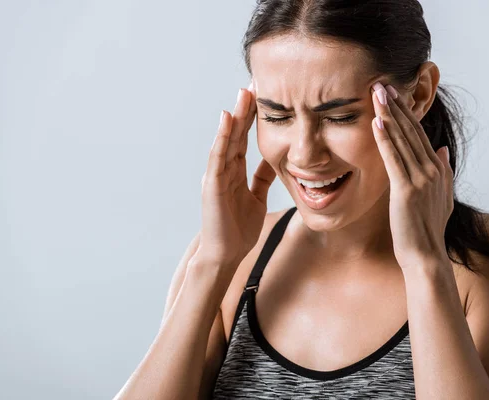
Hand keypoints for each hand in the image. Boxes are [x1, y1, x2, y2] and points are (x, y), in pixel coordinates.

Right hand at [195, 83, 276, 270]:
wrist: (225, 254)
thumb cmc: (238, 229)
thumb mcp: (256, 197)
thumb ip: (261, 178)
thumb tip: (275, 162)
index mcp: (236, 171)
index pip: (245, 138)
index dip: (254, 117)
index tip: (266, 95)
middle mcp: (224, 168)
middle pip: (236, 133)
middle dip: (245, 108)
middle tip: (255, 82)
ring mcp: (216, 174)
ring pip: (227, 139)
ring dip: (235, 116)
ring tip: (243, 93)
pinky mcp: (212, 183)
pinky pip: (218, 156)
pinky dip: (222, 137)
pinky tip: (227, 119)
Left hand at [370, 82, 453, 269]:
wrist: (425, 256)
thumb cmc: (427, 229)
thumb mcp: (441, 197)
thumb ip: (443, 172)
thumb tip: (441, 149)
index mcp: (437, 170)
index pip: (419, 134)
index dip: (406, 113)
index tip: (395, 94)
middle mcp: (431, 170)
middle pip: (411, 131)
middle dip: (396, 106)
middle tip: (382, 83)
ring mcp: (420, 179)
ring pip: (402, 140)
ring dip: (389, 115)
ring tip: (378, 94)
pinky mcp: (406, 190)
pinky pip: (394, 159)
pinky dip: (386, 140)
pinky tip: (377, 123)